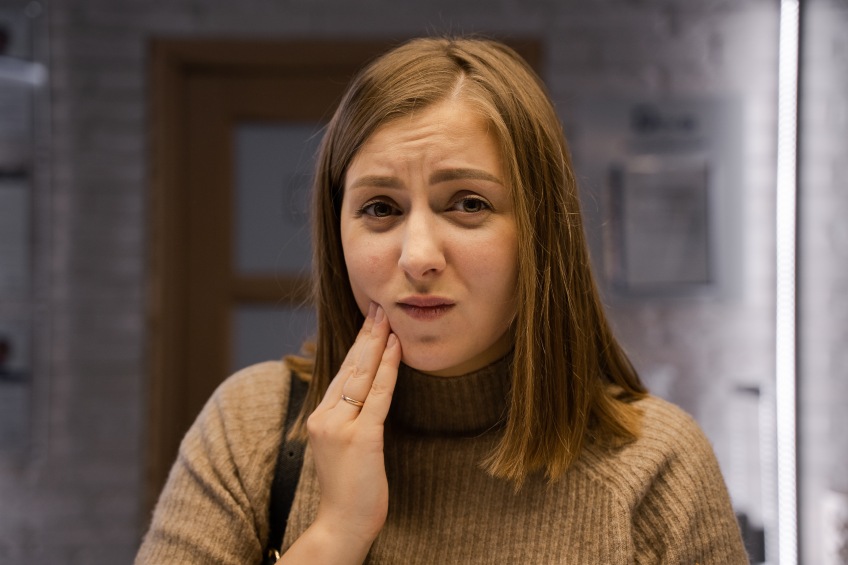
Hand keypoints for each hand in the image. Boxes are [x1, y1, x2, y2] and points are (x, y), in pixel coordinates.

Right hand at [286, 302, 399, 561]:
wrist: (341, 524)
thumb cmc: (348, 489)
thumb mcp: (341, 447)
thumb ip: (348, 419)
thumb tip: (365, 394)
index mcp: (319, 417)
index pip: (341, 372)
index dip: (357, 345)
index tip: (369, 320)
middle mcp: (324, 417)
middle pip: (349, 367)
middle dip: (366, 334)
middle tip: (378, 306)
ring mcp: (340, 427)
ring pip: (362, 375)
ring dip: (377, 343)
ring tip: (387, 318)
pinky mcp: (360, 438)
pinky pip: (378, 396)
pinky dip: (388, 369)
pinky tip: (396, 349)